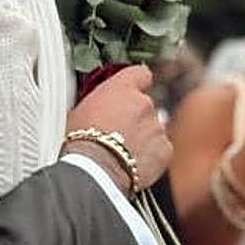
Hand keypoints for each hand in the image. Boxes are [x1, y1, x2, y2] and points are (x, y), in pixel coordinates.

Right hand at [67, 65, 170, 189]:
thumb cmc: (82, 142)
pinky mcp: (165, 149)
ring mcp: (157, 126)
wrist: (96, 170)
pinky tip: (131, 162)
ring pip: (152, 128)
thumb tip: (99, 106)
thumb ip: (100, 102)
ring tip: (120, 152)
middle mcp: (144, 103)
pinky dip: (150, 155)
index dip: (136, 83)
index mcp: (122, 88)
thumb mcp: (79, 111)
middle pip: (144, 105)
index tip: (131, 90)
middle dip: (134, 117)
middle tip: (116, 132)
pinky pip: (159, 149)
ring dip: (141, 137)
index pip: (139, 73)